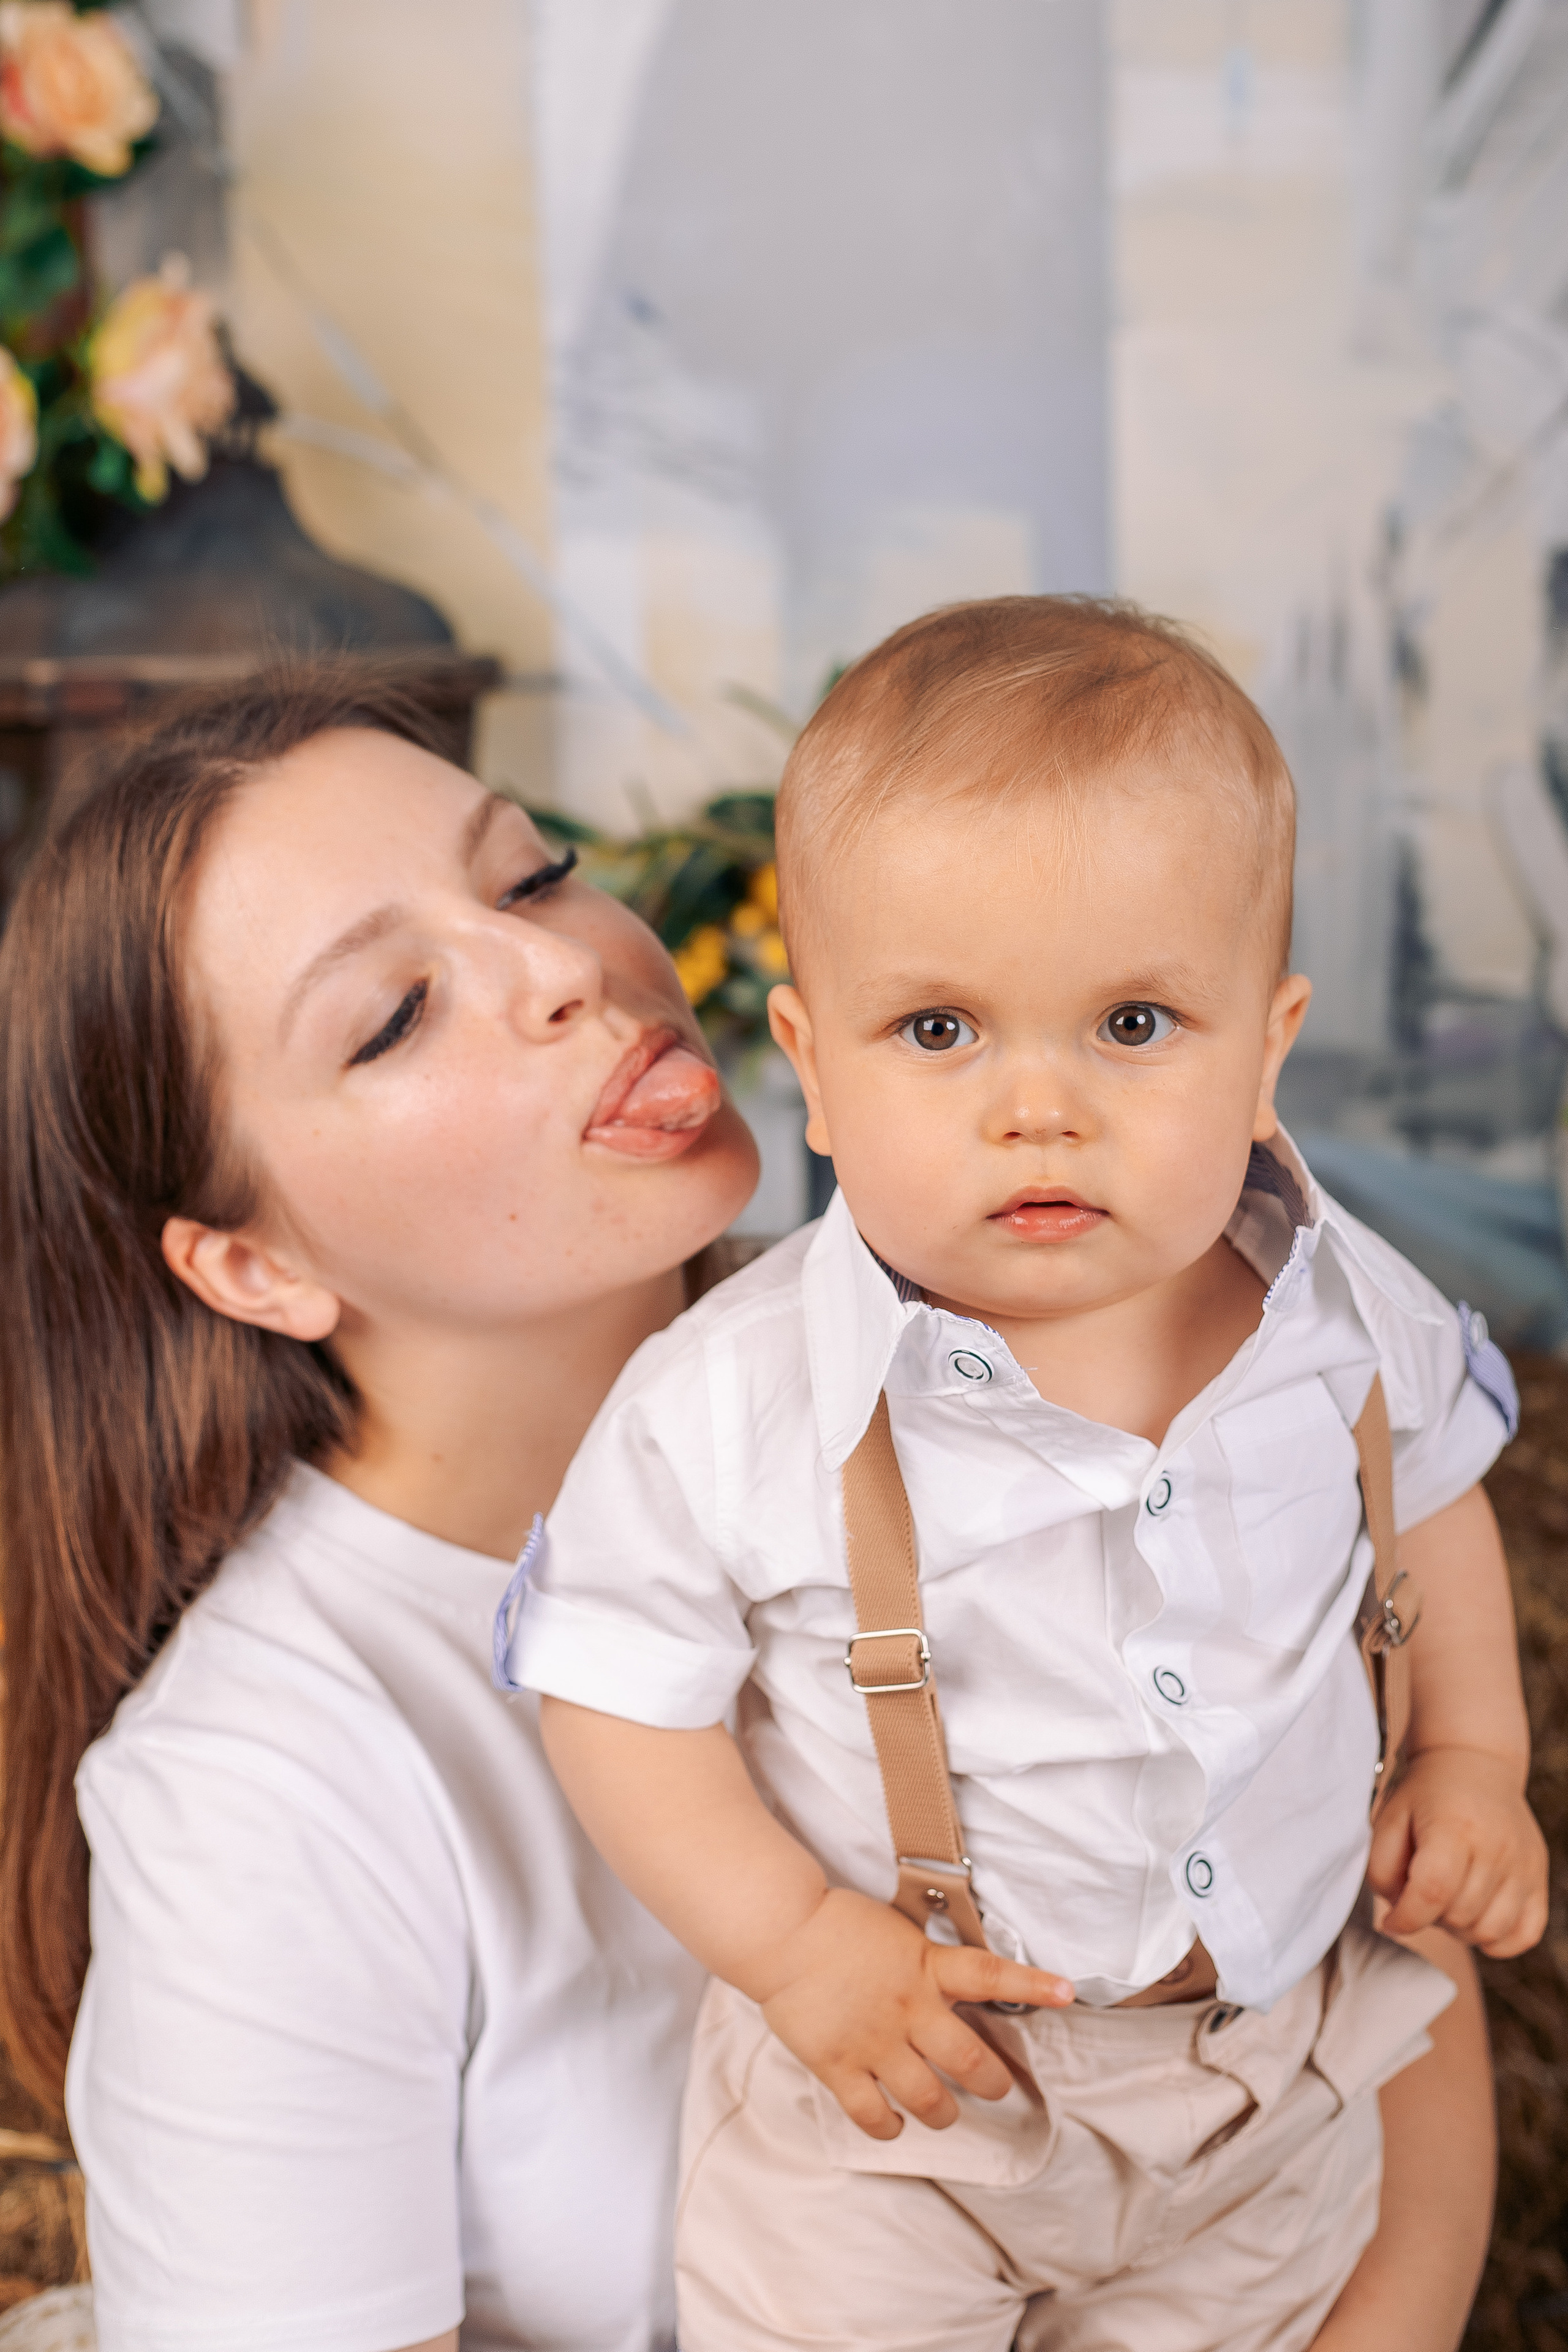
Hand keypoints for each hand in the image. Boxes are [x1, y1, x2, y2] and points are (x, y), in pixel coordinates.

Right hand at [750, 1886, 1073, 2139]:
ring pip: (929, 2099)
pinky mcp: (839, 2065)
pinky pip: (873, 2115)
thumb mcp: (897, 1932)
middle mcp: (908, 2009)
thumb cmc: (838, 1925)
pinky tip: (895, 2122)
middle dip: (991, 2082)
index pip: (991, 1975)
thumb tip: (954, 1982)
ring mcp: (875, 2041)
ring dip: (945, 2113)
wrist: (782, 1931)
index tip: (1067, 1992)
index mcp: (925, 1967)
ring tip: (946, 2112)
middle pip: (969, 2061)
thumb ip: (926, 1962)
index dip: (1032, 1985)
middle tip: (994, 2086)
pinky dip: (890, 2126)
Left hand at [1370, 1745, 1547, 1954]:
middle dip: (1430, 1916)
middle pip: (1458, 1916)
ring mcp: (1524, 1865)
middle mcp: (1496, 1847)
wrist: (1474, 1763)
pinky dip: (1498, 1939)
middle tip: (1421, 1891)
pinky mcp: (1539, 1877)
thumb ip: (1382, 1870)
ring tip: (1448, 1899)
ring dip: (1461, 1928)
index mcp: (1454, 1827)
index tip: (1391, 1921)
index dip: (1405, 1918)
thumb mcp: (1388, 1819)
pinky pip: (1524, 1935)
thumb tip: (1398, 1915)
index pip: (1432, 1892)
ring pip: (1489, 1932)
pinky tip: (1477, 1915)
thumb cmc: (1425, 1795)